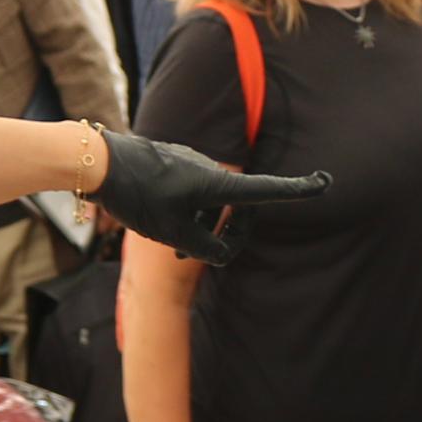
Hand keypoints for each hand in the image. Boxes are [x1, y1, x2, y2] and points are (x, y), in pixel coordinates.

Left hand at [91, 125, 328, 262]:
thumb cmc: (138, 196)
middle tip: (210, 257)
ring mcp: (192, 165)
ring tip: (177, 253)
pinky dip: (188, 215)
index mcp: (219, 184)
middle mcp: (212, 170)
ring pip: (212, 204)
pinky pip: (194, 194)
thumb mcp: (174, 234)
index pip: (267, 189)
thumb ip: (205, 248)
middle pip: (239, 206)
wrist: (98, 164)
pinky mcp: (175, 165)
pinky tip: (164, 229)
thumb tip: (220, 251)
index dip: (297, 189)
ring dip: (202, 229)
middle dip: (230, 235)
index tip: (324, 181)